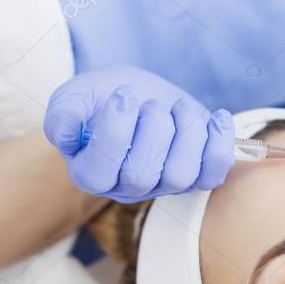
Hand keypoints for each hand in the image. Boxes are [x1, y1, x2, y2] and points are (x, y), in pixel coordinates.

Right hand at [43, 65, 234, 202]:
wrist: (141, 96)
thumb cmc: (103, 98)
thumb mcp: (75, 96)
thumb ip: (63, 115)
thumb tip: (67, 138)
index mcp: (91, 172)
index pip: (99, 172)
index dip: (114, 133)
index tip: (122, 97)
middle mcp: (128, 187)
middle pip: (142, 175)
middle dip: (152, 129)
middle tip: (151, 105)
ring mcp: (165, 185)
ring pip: (182, 175)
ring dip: (187, 132)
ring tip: (179, 108)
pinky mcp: (197, 175)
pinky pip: (215, 172)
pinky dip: (221, 143)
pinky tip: (216, 117)